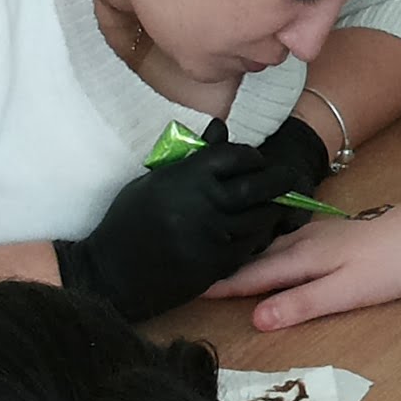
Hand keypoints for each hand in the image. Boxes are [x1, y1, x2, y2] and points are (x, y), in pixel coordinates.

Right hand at [54, 130, 307, 321]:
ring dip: (272, 210)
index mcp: (185, 177)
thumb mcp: (155, 181)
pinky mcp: (215, 265)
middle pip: (256, 185)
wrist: (111, 272)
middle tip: (289, 178)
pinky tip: (257, 231)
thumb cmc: (129, 221)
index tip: (256, 160)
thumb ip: (192, 157)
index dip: (251, 156)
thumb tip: (221, 128)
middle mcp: (202, 203)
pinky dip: (258, 236)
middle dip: (279, 179)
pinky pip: (249, 246)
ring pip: (259, 218)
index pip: (234, 156)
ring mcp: (211, 235)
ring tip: (278, 204)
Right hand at [215, 204, 400, 330]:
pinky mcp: (341, 234)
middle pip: (260, 257)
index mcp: (305, 257)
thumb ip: (303, 303)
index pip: (255, 274)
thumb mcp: (348, 291)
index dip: (224, 284)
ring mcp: (324, 234)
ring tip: (226, 266)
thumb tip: (256, 318)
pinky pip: (292, 242)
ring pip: (275, 246)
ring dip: (250, 257)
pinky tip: (278, 252)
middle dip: (229, 268)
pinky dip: (273, 249)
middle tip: (197, 276)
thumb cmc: (396, 263)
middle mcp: (308, 241)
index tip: (191, 288)